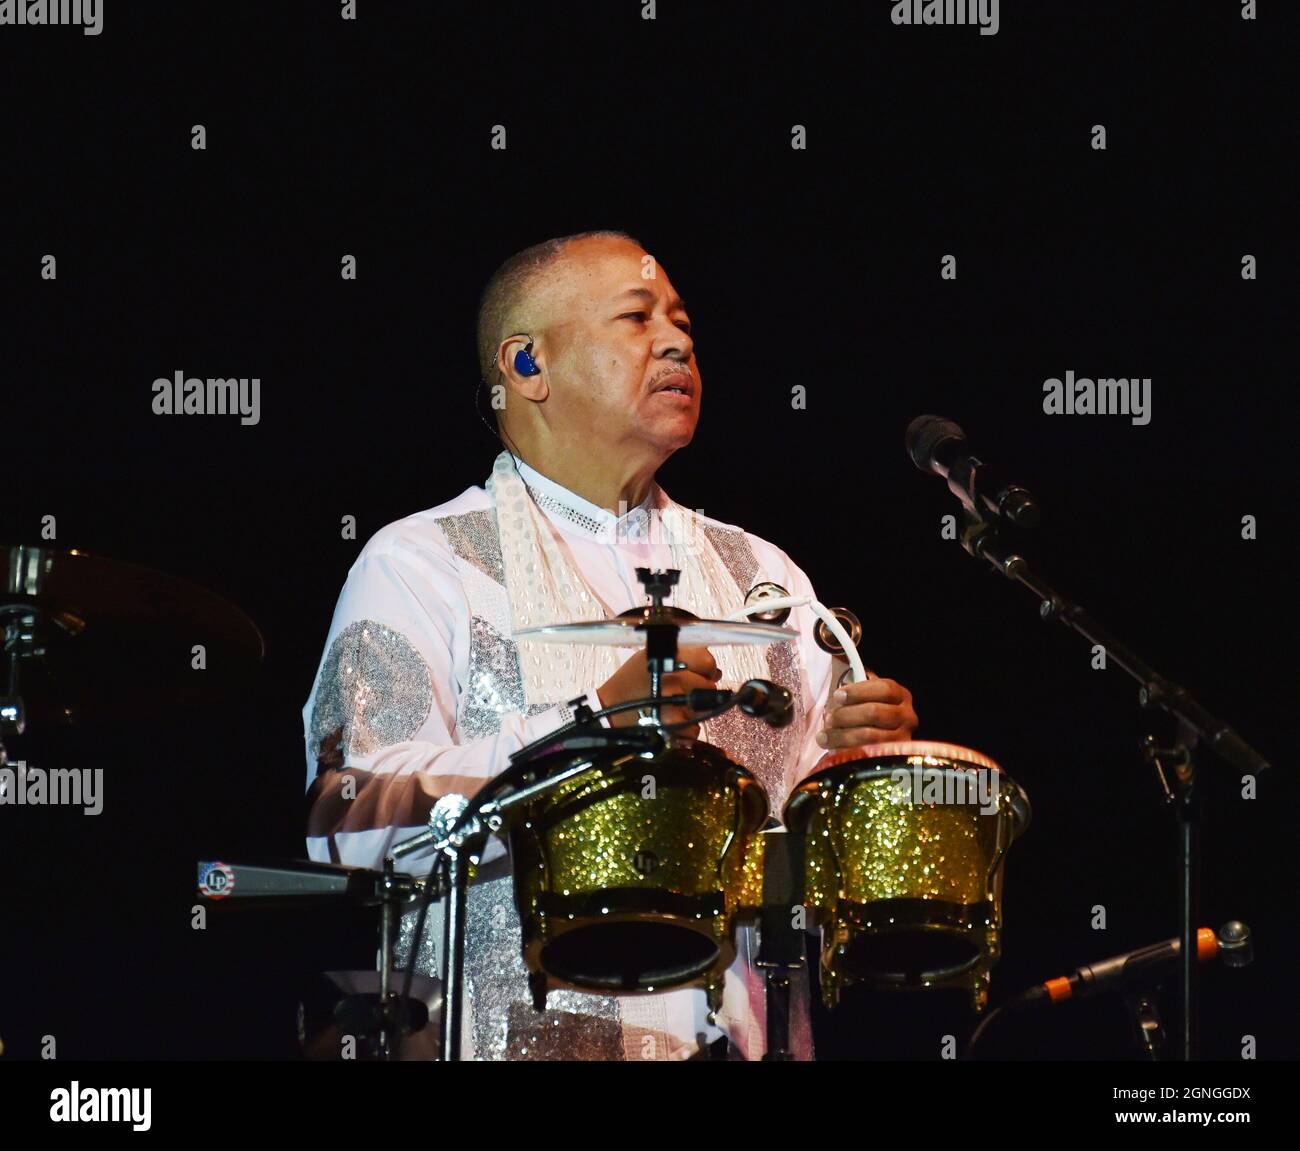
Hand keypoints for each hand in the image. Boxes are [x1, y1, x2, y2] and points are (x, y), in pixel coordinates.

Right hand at [597, 645, 721, 737]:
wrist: (608, 710)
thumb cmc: (631, 680)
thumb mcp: (651, 656)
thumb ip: (685, 657)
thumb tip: (716, 672)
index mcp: (668, 657)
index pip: (706, 661)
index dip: (705, 669)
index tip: (699, 674)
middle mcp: (672, 678)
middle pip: (709, 687)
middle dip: (701, 692)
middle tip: (684, 693)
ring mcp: (673, 704)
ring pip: (705, 710)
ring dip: (694, 711)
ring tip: (675, 708)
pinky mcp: (672, 727)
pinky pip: (695, 729)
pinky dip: (687, 729)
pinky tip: (671, 722)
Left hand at [815, 675, 917, 748]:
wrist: (877, 740)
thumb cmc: (863, 710)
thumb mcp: (860, 690)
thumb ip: (849, 669)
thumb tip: (830, 641)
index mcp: (900, 695)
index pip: (884, 689)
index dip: (859, 691)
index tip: (837, 695)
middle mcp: (907, 716)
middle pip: (875, 712)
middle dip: (846, 715)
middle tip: (828, 718)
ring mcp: (903, 738)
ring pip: (870, 736)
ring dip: (842, 735)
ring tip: (824, 735)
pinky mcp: (892, 757)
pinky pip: (867, 753)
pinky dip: (846, 750)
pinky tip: (831, 748)